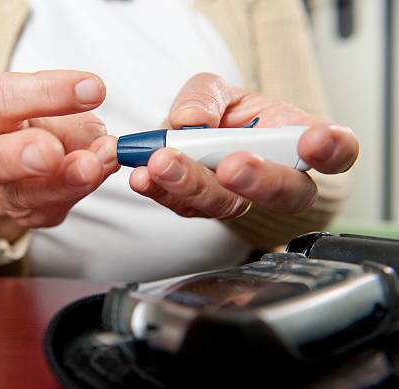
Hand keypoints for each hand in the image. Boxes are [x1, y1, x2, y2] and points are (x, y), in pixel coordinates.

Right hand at [0, 70, 118, 241]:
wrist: (35, 167)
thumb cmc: (48, 128)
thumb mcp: (65, 113)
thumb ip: (81, 126)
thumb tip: (107, 147)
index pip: (2, 97)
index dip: (47, 91)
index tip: (94, 89)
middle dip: (18, 155)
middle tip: (53, 151)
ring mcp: (4, 192)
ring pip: (23, 194)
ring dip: (63, 180)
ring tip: (91, 167)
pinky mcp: (29, 215)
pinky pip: (53, 207)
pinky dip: (80, 189)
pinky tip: (99, 174)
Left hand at [129, 73, 357, 218]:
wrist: (185, 135)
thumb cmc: (218, 113)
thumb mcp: (212, 89)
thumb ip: (204, 97)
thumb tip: (191, 120)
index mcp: (296, 141)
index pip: (336, 151)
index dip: (333, 151)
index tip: (314, 142)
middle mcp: (275, 177)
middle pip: (287, 194)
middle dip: (260, 181)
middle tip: (232, 165)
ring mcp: (238, 198)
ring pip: (229, 205)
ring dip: (195, 185)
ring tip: (164, 162)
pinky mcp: (201, 208)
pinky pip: (185, 207)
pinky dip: (161, 191)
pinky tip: (144, 176)